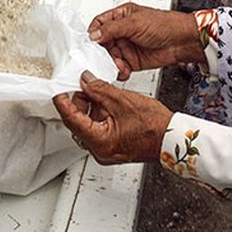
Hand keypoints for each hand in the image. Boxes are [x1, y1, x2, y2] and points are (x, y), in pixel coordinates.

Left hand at [53, 71, 172, 163]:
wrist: (173, 139)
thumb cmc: (155, 126)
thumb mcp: (122, 101)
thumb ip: (99, 89)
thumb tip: (84, 81)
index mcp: (100, 142)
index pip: (71, 119)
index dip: (63, 101)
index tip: (58, 89)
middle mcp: (100, 150)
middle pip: (78, 122)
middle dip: (79, 101)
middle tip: (82, 83)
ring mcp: (105, 150)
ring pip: (88, 124)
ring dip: (90, 106)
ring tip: (98, 89)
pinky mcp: (112, 147)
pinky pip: (98, 129)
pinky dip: (99, 114)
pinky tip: (106, 100)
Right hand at [88, 2, 205, 79]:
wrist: (182, 41)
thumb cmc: (165, 24)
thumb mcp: (134, 23)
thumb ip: (112, 29)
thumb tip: (94, 35)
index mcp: (121, 16)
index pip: (99, 24)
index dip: (93, 34)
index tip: (89, 44)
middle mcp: (122, 32)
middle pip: (102, 44)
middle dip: (100, 52)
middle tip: (100, 58)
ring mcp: (127, 47)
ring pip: (109, 57)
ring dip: (110, 63)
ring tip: (117, 65)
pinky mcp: (133, 60)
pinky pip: (119, 67)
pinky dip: (119, 71)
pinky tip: (123, 70)